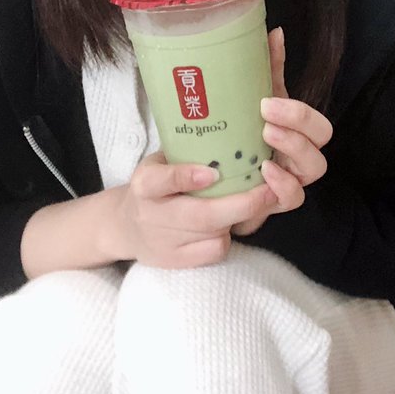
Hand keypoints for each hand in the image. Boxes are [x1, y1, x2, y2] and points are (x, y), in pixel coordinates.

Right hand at [103, 153, 276, 268]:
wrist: (126, 227)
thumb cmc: (157, 185)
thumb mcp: (160, 161)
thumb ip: (186, 152)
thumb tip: (236, 130)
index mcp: (144, 183)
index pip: (159, 181)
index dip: (185, 177)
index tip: (212, 172)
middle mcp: (150, 215)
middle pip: (199, 216)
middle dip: (240, 205)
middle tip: (268, 191)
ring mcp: (163, 243)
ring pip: (213, 235)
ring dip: (238, 219)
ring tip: (251, 202)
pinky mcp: (174, 262)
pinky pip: (213, 252)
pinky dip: (226, 237)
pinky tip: (227, 224)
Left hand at [233, 28, 331, 235]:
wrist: (212, 178)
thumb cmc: (239, 136)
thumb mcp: (250, 101)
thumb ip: (266, 69)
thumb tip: (274, 31)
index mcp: (297, 130)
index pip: (318, 122)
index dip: (299, 113)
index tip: (266, 103)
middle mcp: (300, 154)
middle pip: (322, 142)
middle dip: (298, 128)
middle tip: (266, 121)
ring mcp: (290, 180)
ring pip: (312, 171)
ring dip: (292, 154)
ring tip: (264, 146)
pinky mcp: (274, 203)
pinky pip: (291, 199)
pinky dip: (282, 186)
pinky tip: (263, 173)